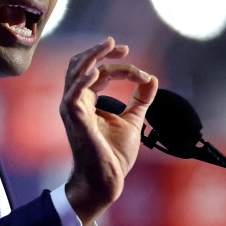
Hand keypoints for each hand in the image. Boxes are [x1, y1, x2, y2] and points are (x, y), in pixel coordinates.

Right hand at [60, 37, 158, 224]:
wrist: (107, 179)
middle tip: (121, 47)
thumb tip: (152, 79)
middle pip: (81, 65)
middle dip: (99, 51)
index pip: (99, 72)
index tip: (142, 75)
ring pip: (75, 72)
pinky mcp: (74, 119)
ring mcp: (73, 108)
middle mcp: (76, 100)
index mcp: (87, 100)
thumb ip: (140, 99)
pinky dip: (83, 80)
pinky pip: (73, 94)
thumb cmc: (114, 154)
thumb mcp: (133, 120)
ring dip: (92, 56)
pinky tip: (97, 72)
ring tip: (108, 46)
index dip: (120, 67)